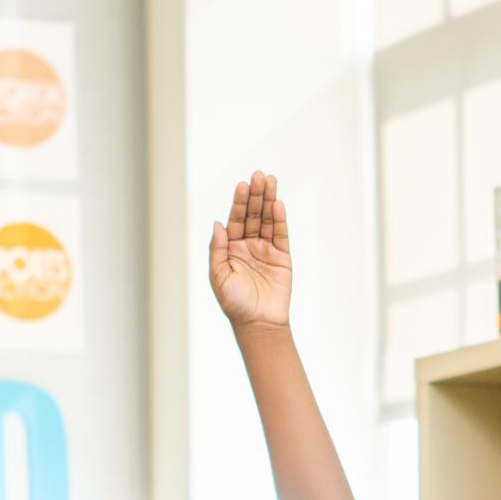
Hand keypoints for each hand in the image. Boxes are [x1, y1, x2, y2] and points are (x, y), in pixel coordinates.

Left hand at [210, 170, 292, 329]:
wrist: (257, 324)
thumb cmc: (234, 303)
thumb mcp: (218, 276)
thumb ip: (217, 249)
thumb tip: (217, 223)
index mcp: (231, 248)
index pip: (236, 220)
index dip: (239, 202)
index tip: (242, 185)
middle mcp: (248, 245)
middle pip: (253, 215)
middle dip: (255, 195)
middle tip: (258, 175)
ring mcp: (266, 250)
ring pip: (268, 220)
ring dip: (269, 200)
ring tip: (270, 180)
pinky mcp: (282, 258)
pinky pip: (281, 235)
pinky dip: (280, 220)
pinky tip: (278, 204)